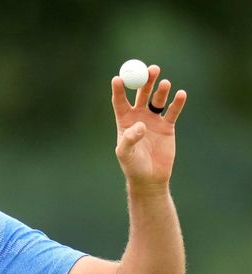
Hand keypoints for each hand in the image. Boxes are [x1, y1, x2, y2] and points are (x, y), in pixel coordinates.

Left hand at [111, 65, 186, 190]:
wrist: (150, 177)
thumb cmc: (133, 166)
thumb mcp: (126, 153)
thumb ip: (130, 139)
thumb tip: (140, 125)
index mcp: (124, 120)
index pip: (120, 101)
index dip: (119, 89)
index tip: (118, 77)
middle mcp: (138, 116)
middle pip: (141, 94)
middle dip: (146, 81)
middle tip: (151, 69)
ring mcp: (153, 120)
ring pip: (158, 100)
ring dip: (161, 90)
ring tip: (165, 84)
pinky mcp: (168, 126)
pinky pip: (173, 111)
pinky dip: (177, 102)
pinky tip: (181, 94)